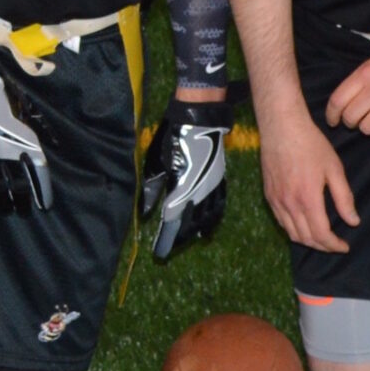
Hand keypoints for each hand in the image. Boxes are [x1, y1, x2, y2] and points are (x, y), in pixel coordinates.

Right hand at [0, 51, 51, 214]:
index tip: (45, 203)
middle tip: (25, 210)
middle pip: (17, 184)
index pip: (37, 172)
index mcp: (23, 139)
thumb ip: (37, 127)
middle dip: (23, 199)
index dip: (42, 190)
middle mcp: (4, 151)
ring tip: (8, 210)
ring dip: (3, 201)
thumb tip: (52, 142)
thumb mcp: (24, 106)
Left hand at [139, 88, 234, 260]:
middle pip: (192, 222)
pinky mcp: (221, 180)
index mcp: (182, 187)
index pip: (174, 219)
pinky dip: (213, 218)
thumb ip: (153, 189)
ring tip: (189, 241)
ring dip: (197, 231)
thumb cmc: (174, 136)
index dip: (167, 237)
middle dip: (181, 238)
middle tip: (171, 249)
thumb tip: (148, 212)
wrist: (200, 118)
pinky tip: (209, 226)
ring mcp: (213, 186)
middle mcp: (200, 191)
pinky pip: (219, 205)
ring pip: (208, 217)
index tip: (160, 252)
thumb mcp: (157, 161)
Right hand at [258, 105, 356, 253]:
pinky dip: (294, 231)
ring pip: (292, 233)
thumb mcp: (334, 168)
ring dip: (308, 241)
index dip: (334, 245)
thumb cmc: (311, 144)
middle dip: (323, 247)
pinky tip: (303, 226)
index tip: (345, 246)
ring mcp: (276, 201)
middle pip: (306, 238)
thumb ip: (344, 198)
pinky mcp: (269, 195)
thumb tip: (353, 221)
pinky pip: (281, 222)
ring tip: (322, 239)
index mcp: (308, 199)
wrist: (282, 127)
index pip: (321, 235)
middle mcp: (290, 204)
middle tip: (336, 244)